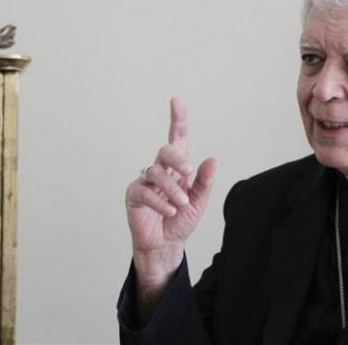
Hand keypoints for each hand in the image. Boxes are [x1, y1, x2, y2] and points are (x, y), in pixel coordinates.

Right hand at [125, 97, 217, 285]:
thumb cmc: (181, 221)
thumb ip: (205, 181)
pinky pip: (144, 190)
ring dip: (171, 188)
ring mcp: (146, 181)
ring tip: (180, 204)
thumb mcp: (198, 202)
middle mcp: (161, 170)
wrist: (166, 245)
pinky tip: (169, 211)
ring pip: (155, 172)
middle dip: (178, 158)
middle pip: (165, 151)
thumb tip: (213, 159)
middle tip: (189, 172)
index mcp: (178, 167)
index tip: (176, 101)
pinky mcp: (134, 194)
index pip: (177, 138)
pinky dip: (159, 201)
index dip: (177, 119)